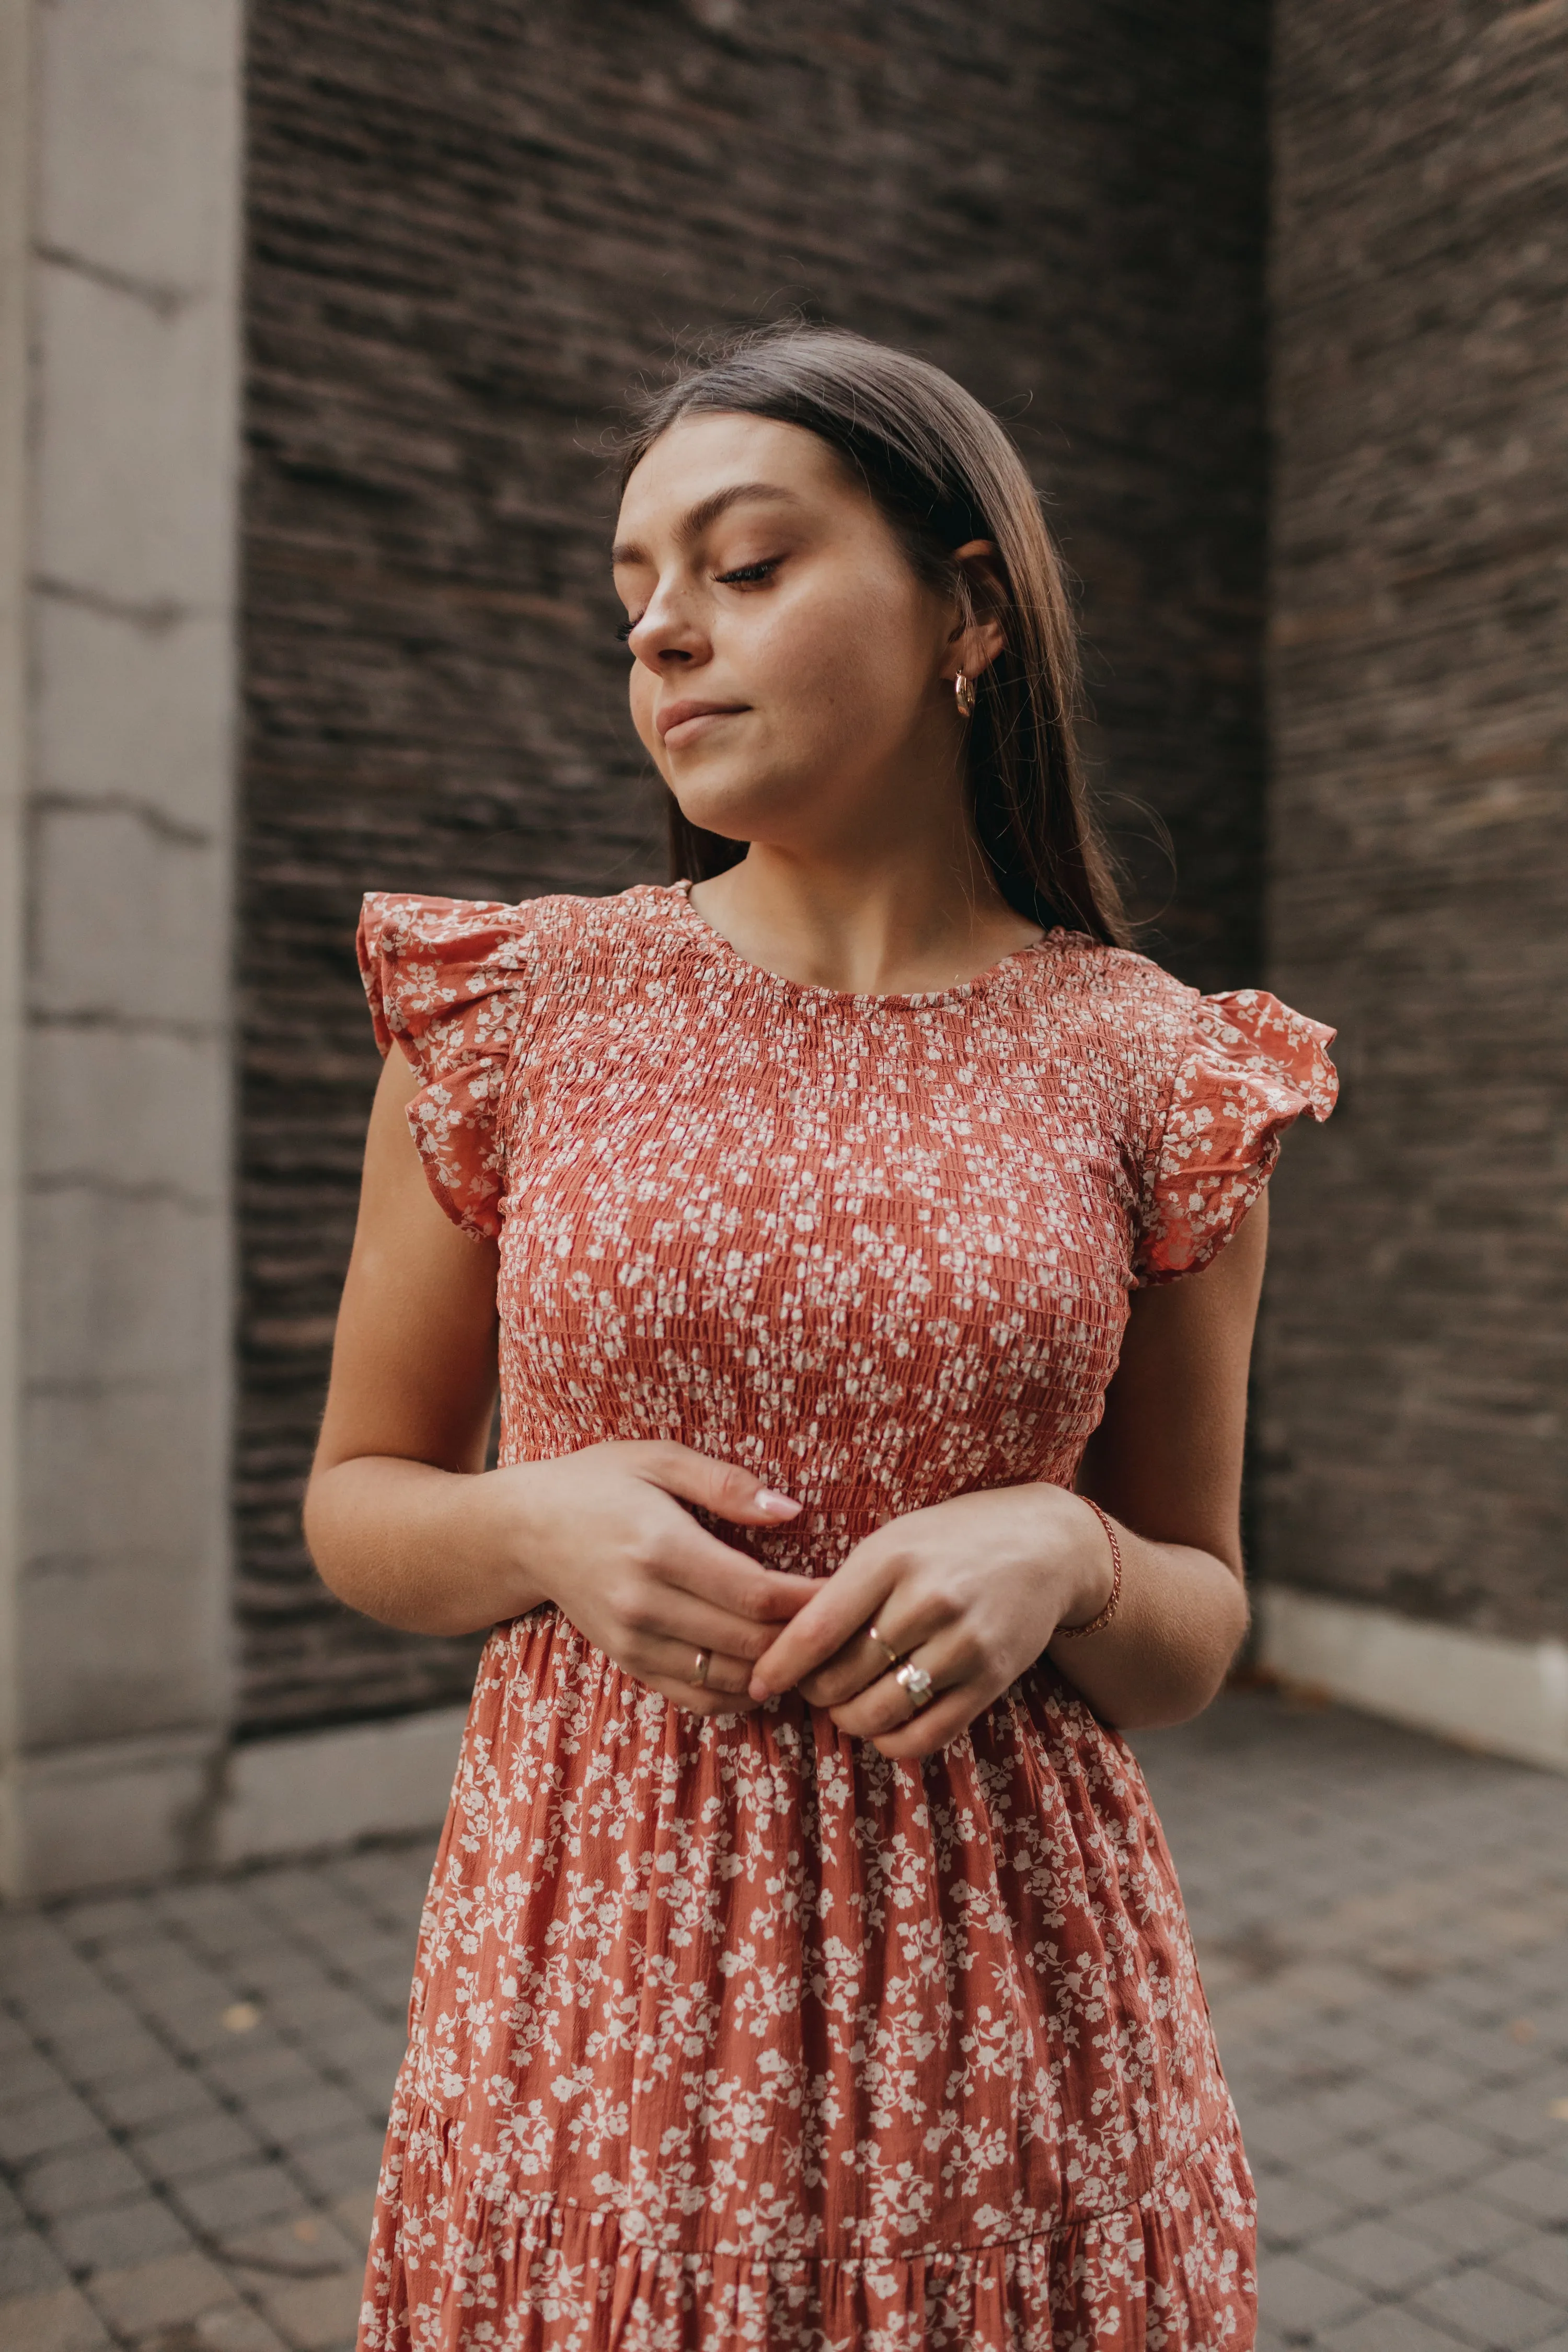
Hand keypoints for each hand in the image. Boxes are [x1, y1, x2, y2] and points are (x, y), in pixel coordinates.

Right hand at [507, 1440, 816, 1712]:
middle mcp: (647, 1604)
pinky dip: (741, 1693)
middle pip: (750, 1641)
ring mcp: (636, 1642)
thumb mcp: (658, 1459)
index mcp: (661, 1548)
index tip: (848, 1587)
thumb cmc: (596, 1483)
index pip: (756, 1593)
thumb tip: (793, 1511)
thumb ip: (726, 1484)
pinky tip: (768, 1670)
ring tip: (816, 1648)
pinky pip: (698, 1697)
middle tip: (846, 1621)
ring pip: (730, 1677)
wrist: (524, 1530)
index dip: (810, 1600)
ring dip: (779, 1669)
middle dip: (805, 1637)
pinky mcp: (630, 1662)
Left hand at [746, 1483, 1114, 1756]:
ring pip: (878, 1712)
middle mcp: (928, 1600)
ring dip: (848, 1719)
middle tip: (811, 1686)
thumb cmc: (950, 1540)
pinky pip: (925, 1736)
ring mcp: (964, 1644)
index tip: (758, 1682)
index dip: (779, 1665)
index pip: (817, 1628)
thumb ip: (844, 1589)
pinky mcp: (991, 1680)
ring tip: (844, 1703)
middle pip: (842, 1677)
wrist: (1045, 1545)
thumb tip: (783, 1646)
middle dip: (813, 1692)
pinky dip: (891, 1740)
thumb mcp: (893, 1542)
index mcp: (891, 1557)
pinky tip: (882, 1723)